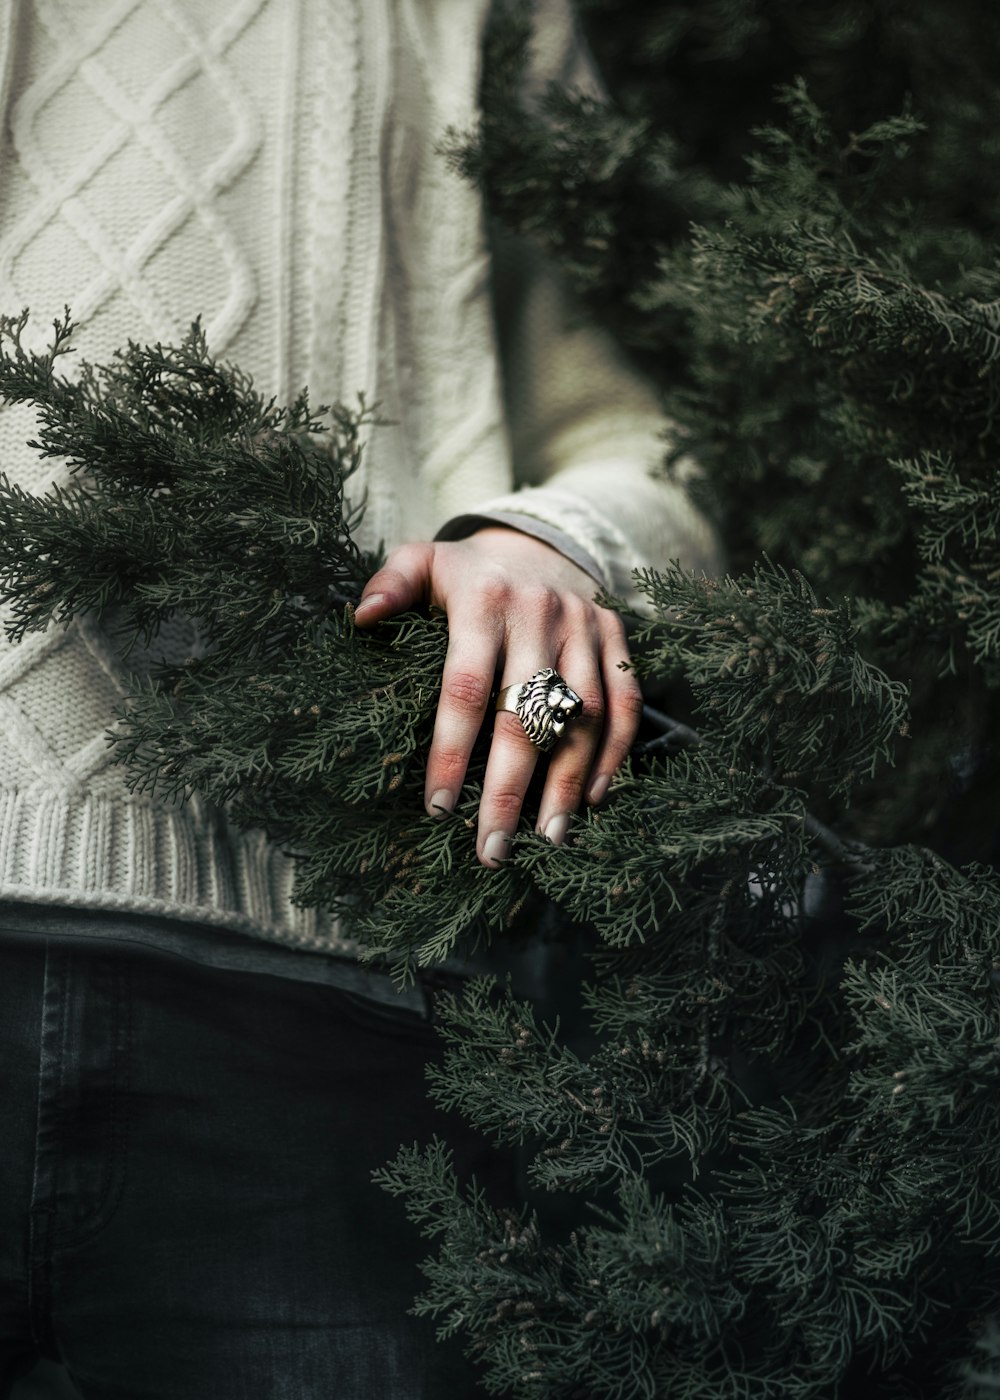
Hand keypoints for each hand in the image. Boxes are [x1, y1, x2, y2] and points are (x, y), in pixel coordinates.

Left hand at [353, 528, 641, 867]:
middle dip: (510, 789)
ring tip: (547, 839)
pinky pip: (624, 701)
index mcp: (484, 601)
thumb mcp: (422, 560)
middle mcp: (539, 614)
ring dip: (566, 782)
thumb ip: (391, 583)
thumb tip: (361, 617)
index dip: (453, 751)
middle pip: (526, 714)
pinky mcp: (616, 637)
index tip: (439, 808)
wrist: (541, 539)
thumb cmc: (468, 571)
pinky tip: (591, 799)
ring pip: (581, 715)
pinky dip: (614, 752)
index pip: (466, 688)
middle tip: (492, 849)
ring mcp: (584, 627)